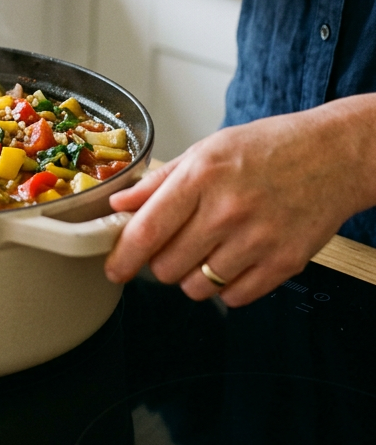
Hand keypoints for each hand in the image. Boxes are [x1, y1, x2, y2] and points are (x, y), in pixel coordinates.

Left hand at [105, 95, 375, 305]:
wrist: (331, 155)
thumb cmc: (266, 148)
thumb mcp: (205, 150)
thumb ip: (159, 181)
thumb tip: (120, 203)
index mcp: (200, 178)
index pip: (148, 231)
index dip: (123, 257)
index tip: (113, 269)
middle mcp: (227, 211)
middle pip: (167, 266)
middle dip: (158, 263)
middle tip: (169, 247)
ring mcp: (258, 240)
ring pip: (198, 286)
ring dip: (191, 276)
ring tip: (204, 250)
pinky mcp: (285, 263)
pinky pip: (235, 297)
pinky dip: (225, 286)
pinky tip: (230, 260)